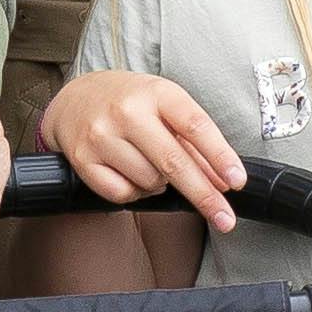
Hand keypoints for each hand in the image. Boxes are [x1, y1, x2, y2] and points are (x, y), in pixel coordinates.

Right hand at [47, 64, 245, 231]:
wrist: (75, 98)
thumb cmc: (131, 104)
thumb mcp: (166, 108)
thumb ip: (195, 142)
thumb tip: (222, 182)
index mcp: (157, 92)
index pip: (195, 126)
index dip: (220, 156)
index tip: (237, 182)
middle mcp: (127, 111)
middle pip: (174, 162)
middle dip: (203, 195)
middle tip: (225, 219)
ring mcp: (102, 134)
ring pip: (149, 182)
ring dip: (160, 185)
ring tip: (151, 166)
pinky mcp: (83, 158)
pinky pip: (122, 194)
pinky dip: (134, 193)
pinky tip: (130, 174)